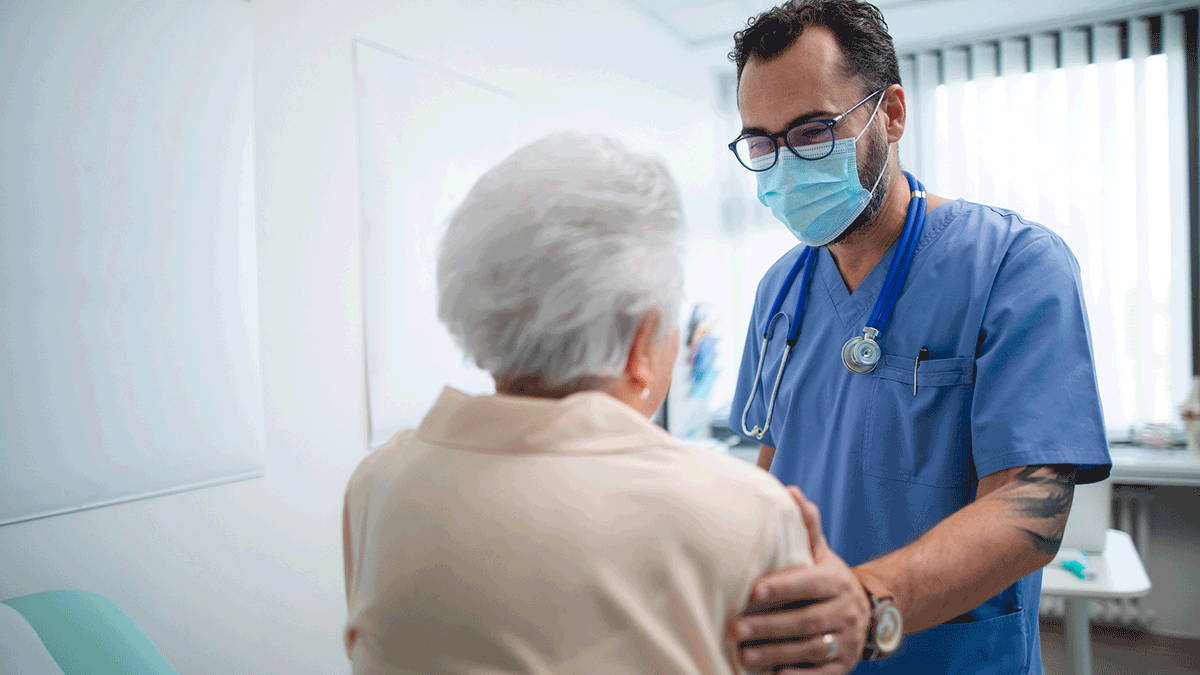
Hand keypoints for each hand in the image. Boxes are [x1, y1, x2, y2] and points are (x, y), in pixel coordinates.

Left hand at [730, 487, 871, 673]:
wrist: (872, 614)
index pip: (808, 583)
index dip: (782, 588)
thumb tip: (790, 490)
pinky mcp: (843, 667)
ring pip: (810, 649)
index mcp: (834, 581)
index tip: (752, 592)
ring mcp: (845, 641)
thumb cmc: (829, 581)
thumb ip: (807, 526)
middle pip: (805, 620)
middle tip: (735, 629)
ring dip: (775, 654)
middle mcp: (843, 611)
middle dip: (768, 626)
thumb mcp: (822, 554)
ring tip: (743, 657)